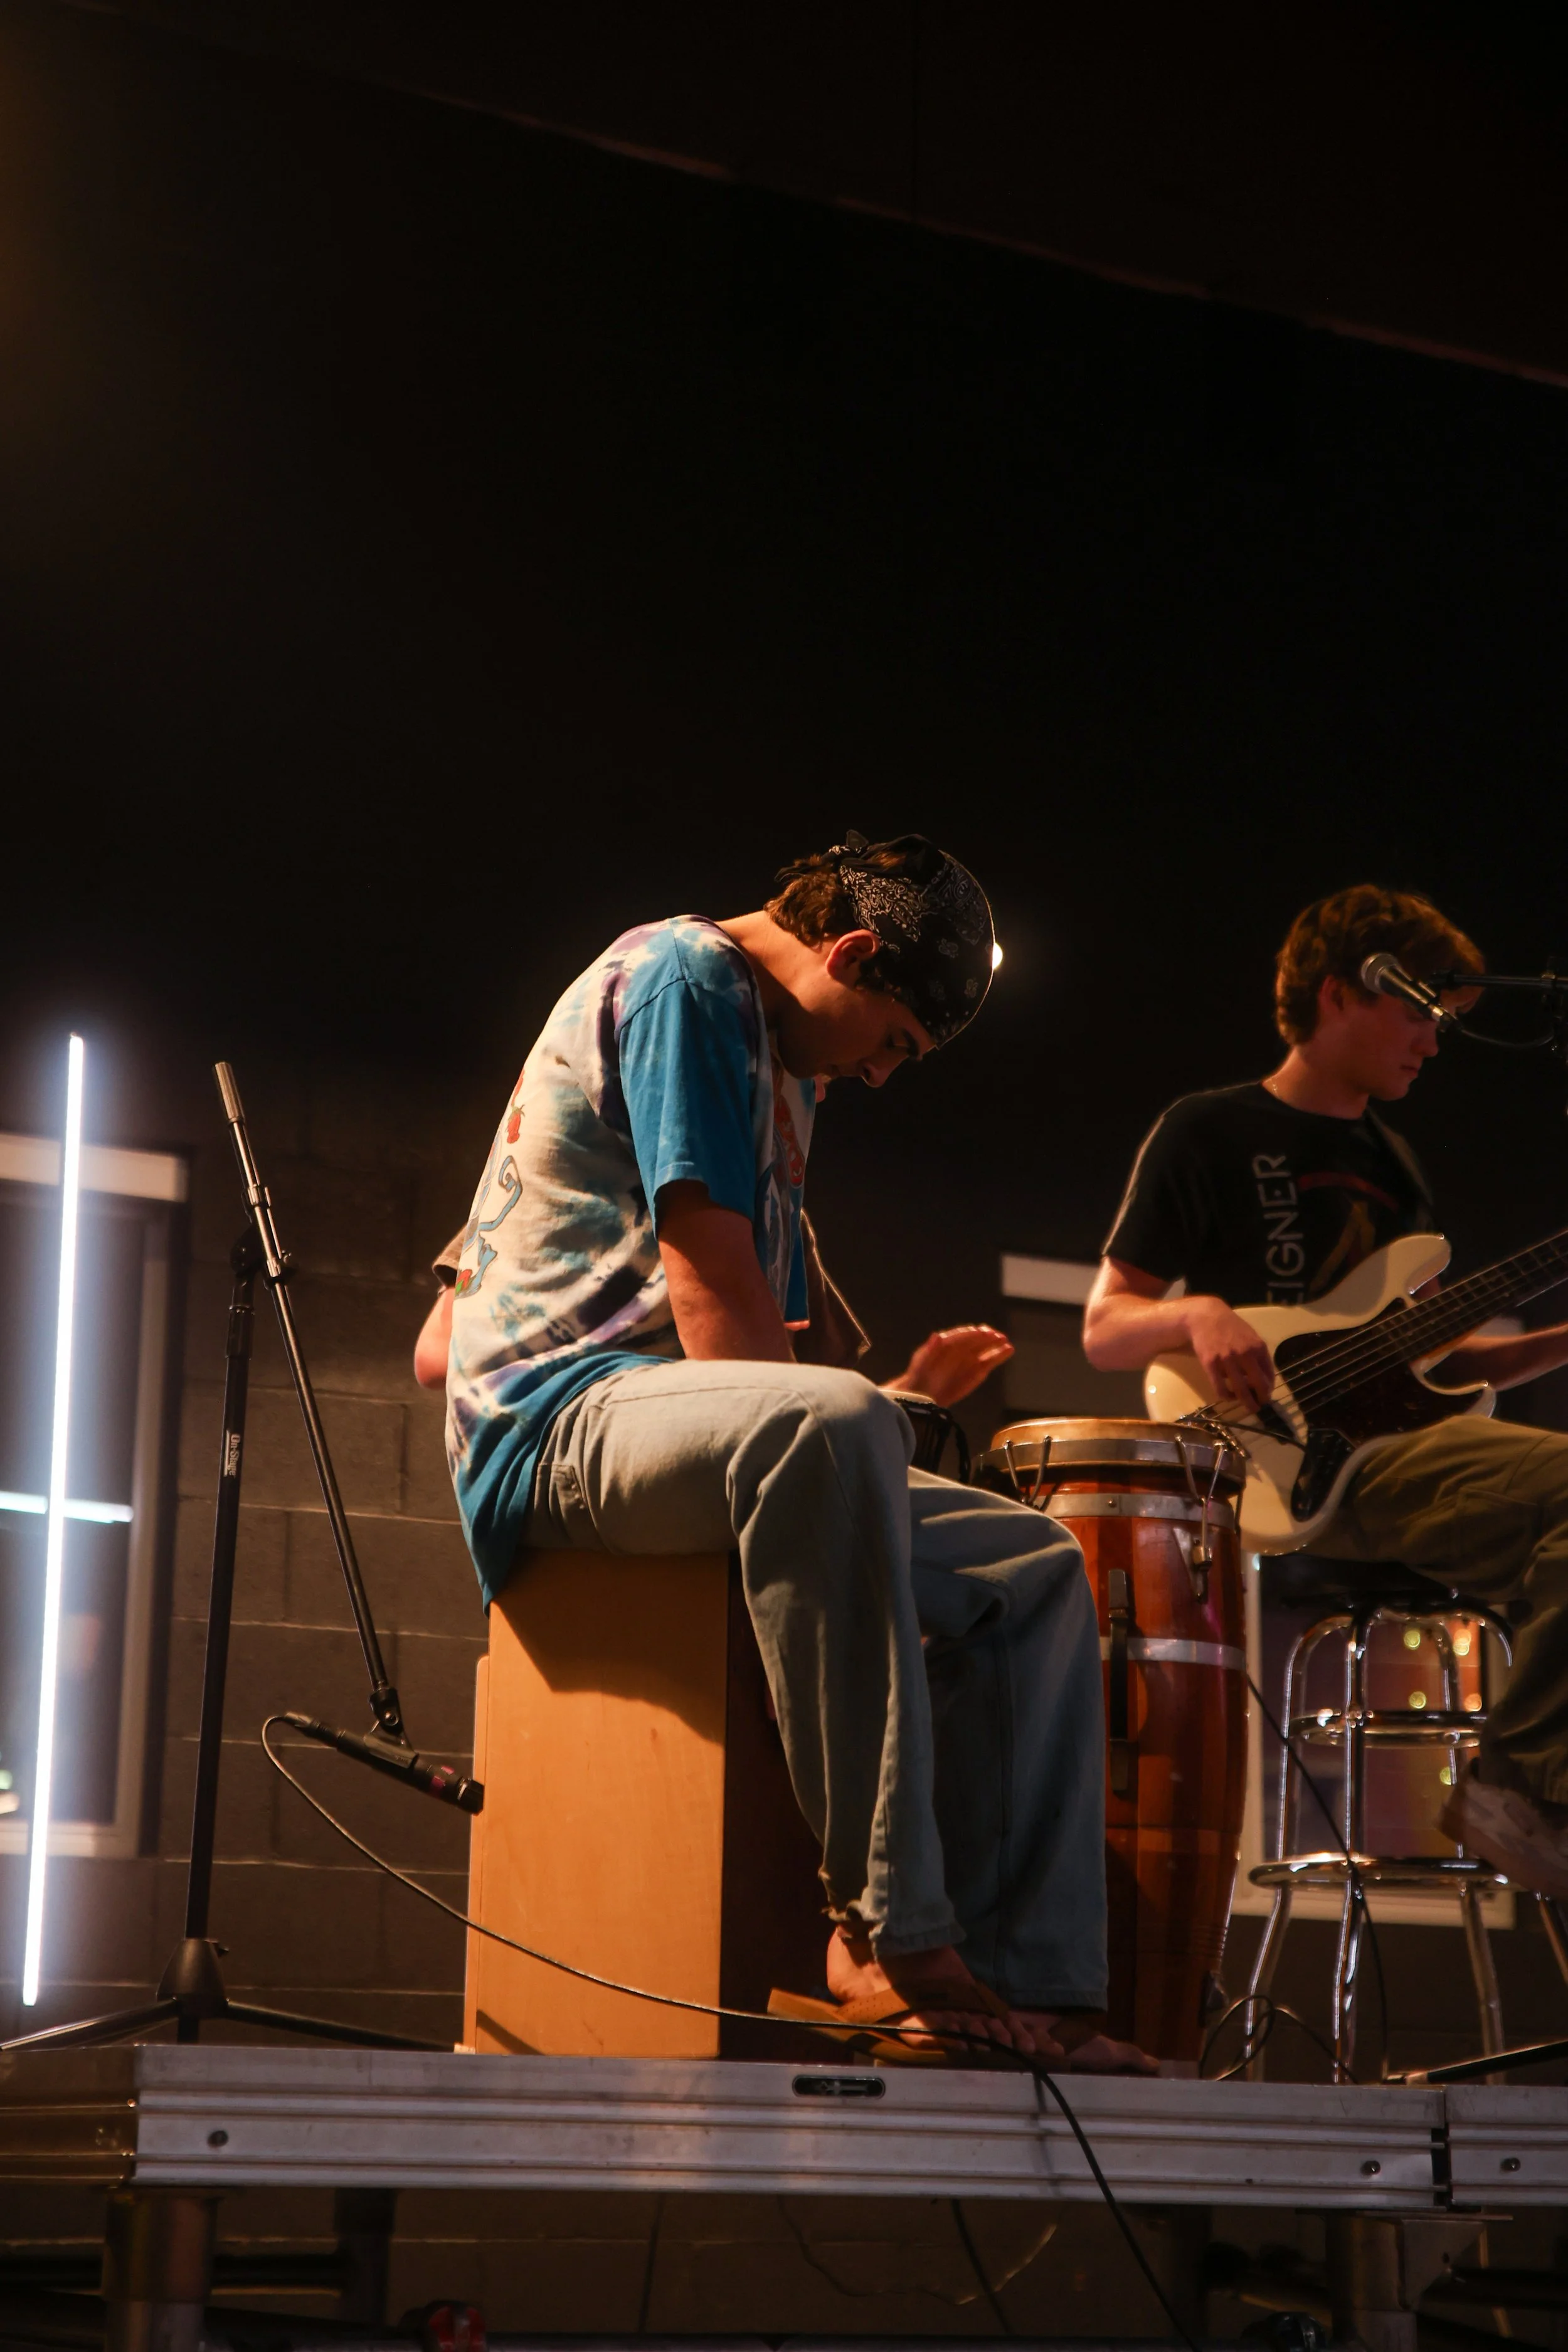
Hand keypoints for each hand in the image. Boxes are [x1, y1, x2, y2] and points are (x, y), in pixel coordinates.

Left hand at [888, 1324, 1013, 1406]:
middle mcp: (961, 1347)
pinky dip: (999, 1355)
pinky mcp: (978, 1370)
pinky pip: (990, 1361)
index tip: (979, 1332)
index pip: (961, 1335)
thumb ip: (931, 1349)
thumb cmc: (920, 1374)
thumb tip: (937, 1335)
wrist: (924, 1393)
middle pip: (976, 1339)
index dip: (970, 1333)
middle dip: (985, 1336)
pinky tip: (1009, 1349)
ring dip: (996, 1343)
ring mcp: (971, 1358)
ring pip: (986, 1348)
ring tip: (1004, 1341)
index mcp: (947, 1342)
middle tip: (994, 1335)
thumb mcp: (922, 1361)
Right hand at [1184, 1297, 1274, 1410]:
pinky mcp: (1210, 1364)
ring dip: (1247, 1402)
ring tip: (1249, 1407)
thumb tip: (1264, 1376)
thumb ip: (1258, 1354)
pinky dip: (1226, 1396)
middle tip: (1260, 1405)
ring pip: (1240, 1390)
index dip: (1270, 1387)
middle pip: (1258, 1385)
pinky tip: (1228, 1396)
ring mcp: (1227, 1360)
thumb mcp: (1250, 1336)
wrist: (1205, 1317)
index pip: (1269, 1374)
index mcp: (1257, 1347)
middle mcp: (1244, 1354)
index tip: (1267, 1393)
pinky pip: (1220, 1388)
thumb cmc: (1230, 1327)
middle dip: (1262, 1399)